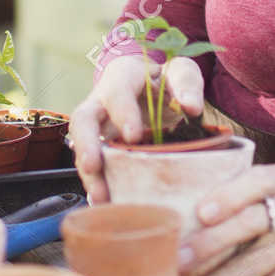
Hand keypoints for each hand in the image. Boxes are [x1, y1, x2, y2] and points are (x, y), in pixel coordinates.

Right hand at [68, 53, 204, 204]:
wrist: (157, 90)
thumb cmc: (166, 80)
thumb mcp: (180, 72)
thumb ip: (187, 85)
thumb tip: (191, 108)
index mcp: (122, 77)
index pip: (117, 92)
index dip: (122, 113)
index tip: (133, 136)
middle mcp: (101, 102)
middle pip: (83, 120)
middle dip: (86, 144)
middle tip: (94, 167)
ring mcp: (98, 127)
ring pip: (82, 148)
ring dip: (90, 174)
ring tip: (101, 197)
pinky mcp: (101, 148)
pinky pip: (93, 166)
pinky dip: (96, 185)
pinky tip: (104, 203)